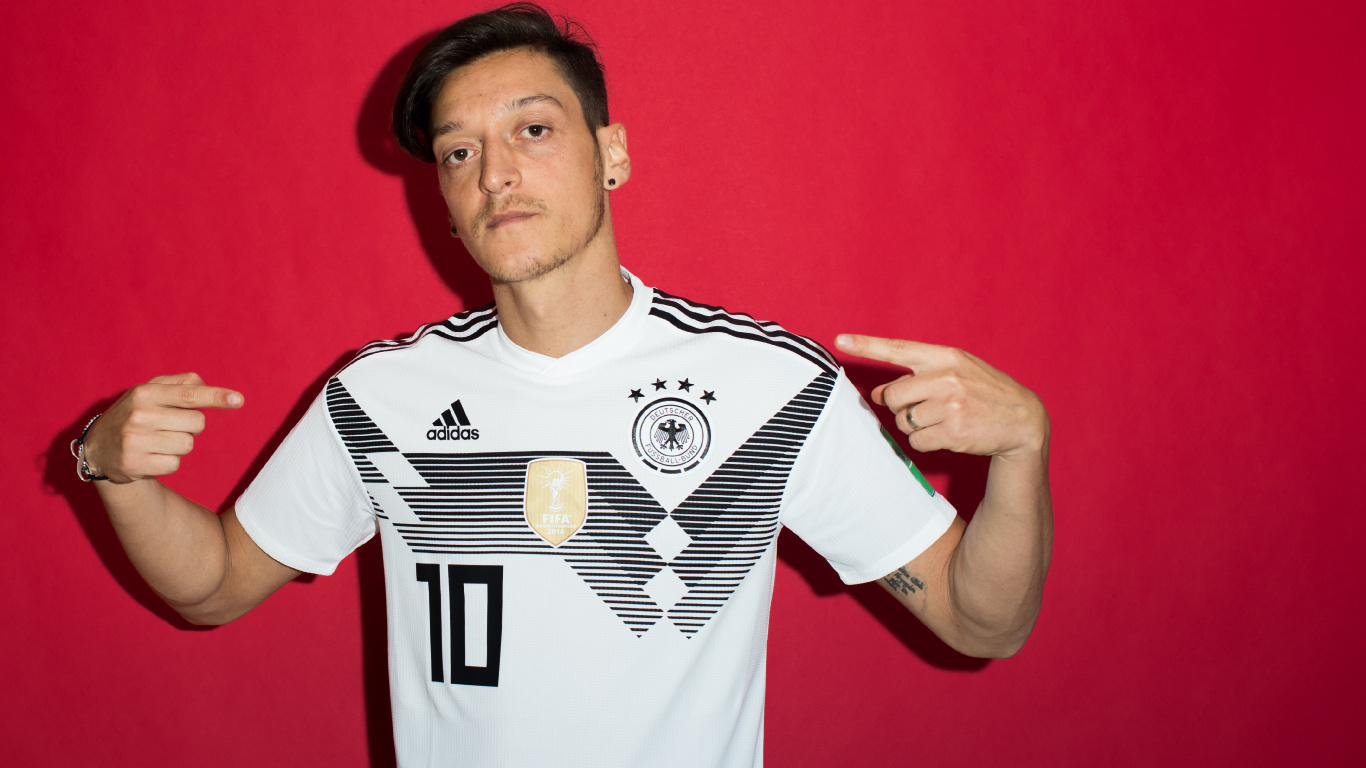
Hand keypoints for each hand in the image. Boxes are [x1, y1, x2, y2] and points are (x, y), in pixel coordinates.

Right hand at [84, 373, 243, 482]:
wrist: (98, 448)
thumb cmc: (135, 414)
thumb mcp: (150, 392)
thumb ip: (180, 384)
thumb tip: (204, 385)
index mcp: (145, 393)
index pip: (189, 394)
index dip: (216, 396)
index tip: (239, 399)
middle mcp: (139, 415)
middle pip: (197, 422)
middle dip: (190, 426)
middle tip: (168, 426)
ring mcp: (135, 440)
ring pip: (188, 445)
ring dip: (179, 445)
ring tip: (157, 441)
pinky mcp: (134, 464)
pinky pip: (175, 464)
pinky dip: (169, 462)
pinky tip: (150, 456)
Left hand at [835, 335, 1046, 457]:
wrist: (1023, 419)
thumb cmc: (983, 393)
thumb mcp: (957, 372)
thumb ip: (918, 377)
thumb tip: (877, 393)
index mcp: (946, 357)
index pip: (898, 349)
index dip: (866, 346)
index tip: (841, 340)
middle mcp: (947, 377)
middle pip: (891, 396)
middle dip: (899, 407)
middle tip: (922, 408)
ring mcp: (951, 405)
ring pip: (904, 421)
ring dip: (915, 426)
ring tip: (943, 420)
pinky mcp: (953, 432)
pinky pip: (917, 441)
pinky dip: (926, 442)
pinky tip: (947, 434)